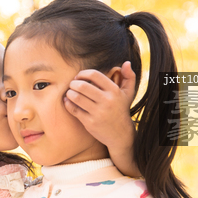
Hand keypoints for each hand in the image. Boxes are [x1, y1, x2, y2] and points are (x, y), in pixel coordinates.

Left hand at [64, 61, 140, 176]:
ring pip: (76, 97)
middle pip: (82, 86)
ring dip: (69, 93)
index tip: (79, 76)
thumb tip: (126, 62)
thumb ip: (129, 77)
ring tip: (69, 93)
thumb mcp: (128, 94)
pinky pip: (73, 109)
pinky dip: (67, 104)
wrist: (121, 134)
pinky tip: (68, 101)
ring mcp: (98, 112)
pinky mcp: (90, 122)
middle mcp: (107, 101)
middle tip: (72, 84)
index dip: (83, 73)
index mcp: (114, 91)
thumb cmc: (121, 110)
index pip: (94, 75)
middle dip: (73, 83)